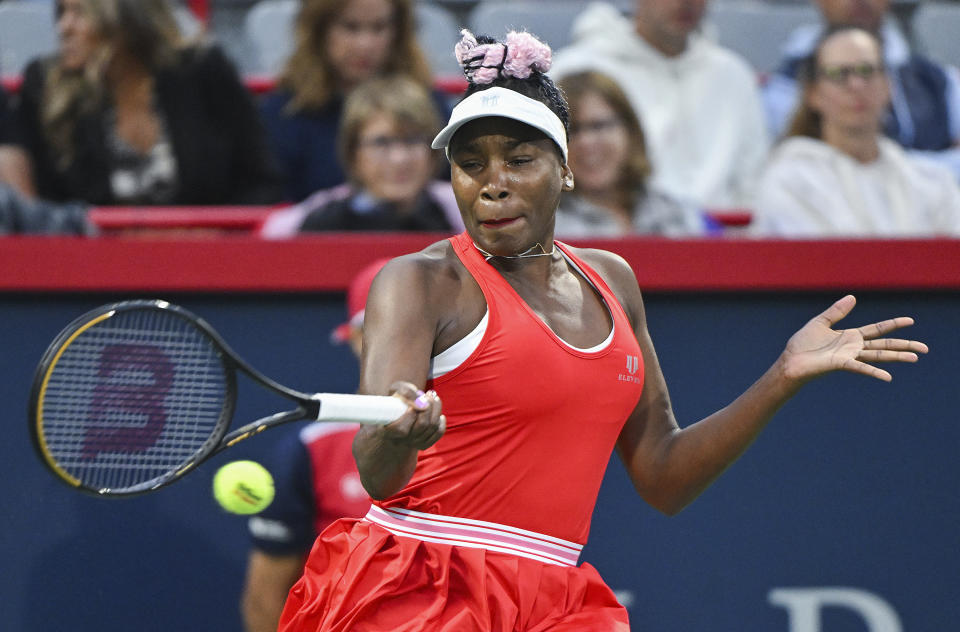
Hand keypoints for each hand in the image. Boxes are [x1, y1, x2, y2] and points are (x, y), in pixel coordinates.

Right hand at [380, 381, 445, 449]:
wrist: (401, 407)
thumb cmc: (398, 396)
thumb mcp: (397, 388)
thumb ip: (406, 393)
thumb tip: (422, 405)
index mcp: (388, 430)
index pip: (401, 429)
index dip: (410, 414)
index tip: (415, 399)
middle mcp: (400, 440)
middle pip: (422, 425)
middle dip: (429, 406)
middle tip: (428, 394)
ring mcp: (413, 443)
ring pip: (432, 427)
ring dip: (436, 409)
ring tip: (433, 398)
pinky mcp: (424, 444)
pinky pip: (438, 433)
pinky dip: (441, 423)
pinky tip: (440, 415)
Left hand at [781, 295, 927, 383]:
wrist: (790, 361)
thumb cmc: (802, 344)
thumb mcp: (820, 322)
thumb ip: (836, 312)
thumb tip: (853, 296)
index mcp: (849, 337)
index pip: (877, 330)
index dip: (893, 325)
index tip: (910, 321)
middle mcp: (853, 348)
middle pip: (884, 345)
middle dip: (904, 345)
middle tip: (925, 348)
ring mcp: (849, 357)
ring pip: (878, 355)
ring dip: (897, 357)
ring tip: (915, 358)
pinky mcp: (840, 364)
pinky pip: (860, 367)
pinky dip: (874, 371)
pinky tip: (888, 377)